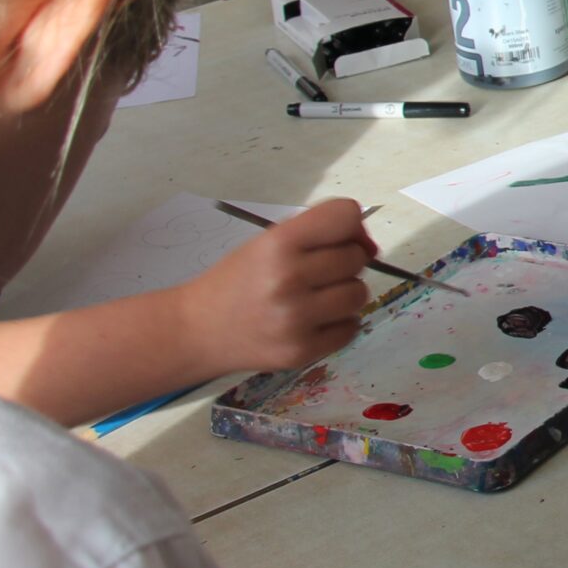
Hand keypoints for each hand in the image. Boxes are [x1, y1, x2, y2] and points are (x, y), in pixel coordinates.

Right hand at [179, 199, 376, 374]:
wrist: (197, 330)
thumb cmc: (239, 279)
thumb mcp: (269, 242)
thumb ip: (319, 233)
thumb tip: (370, 246)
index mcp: (279, 243)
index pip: (346, 215)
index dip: (349, 226)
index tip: (336, 239)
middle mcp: (289, 279)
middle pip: (356, 257)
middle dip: (343, 263)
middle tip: (314, 274)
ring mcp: (296, 319)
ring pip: (359, 294)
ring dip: (344, 294)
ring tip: (314, 299)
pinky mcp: (302, 351)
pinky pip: (352, 328)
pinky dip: (339, 324)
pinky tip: (313, 321)